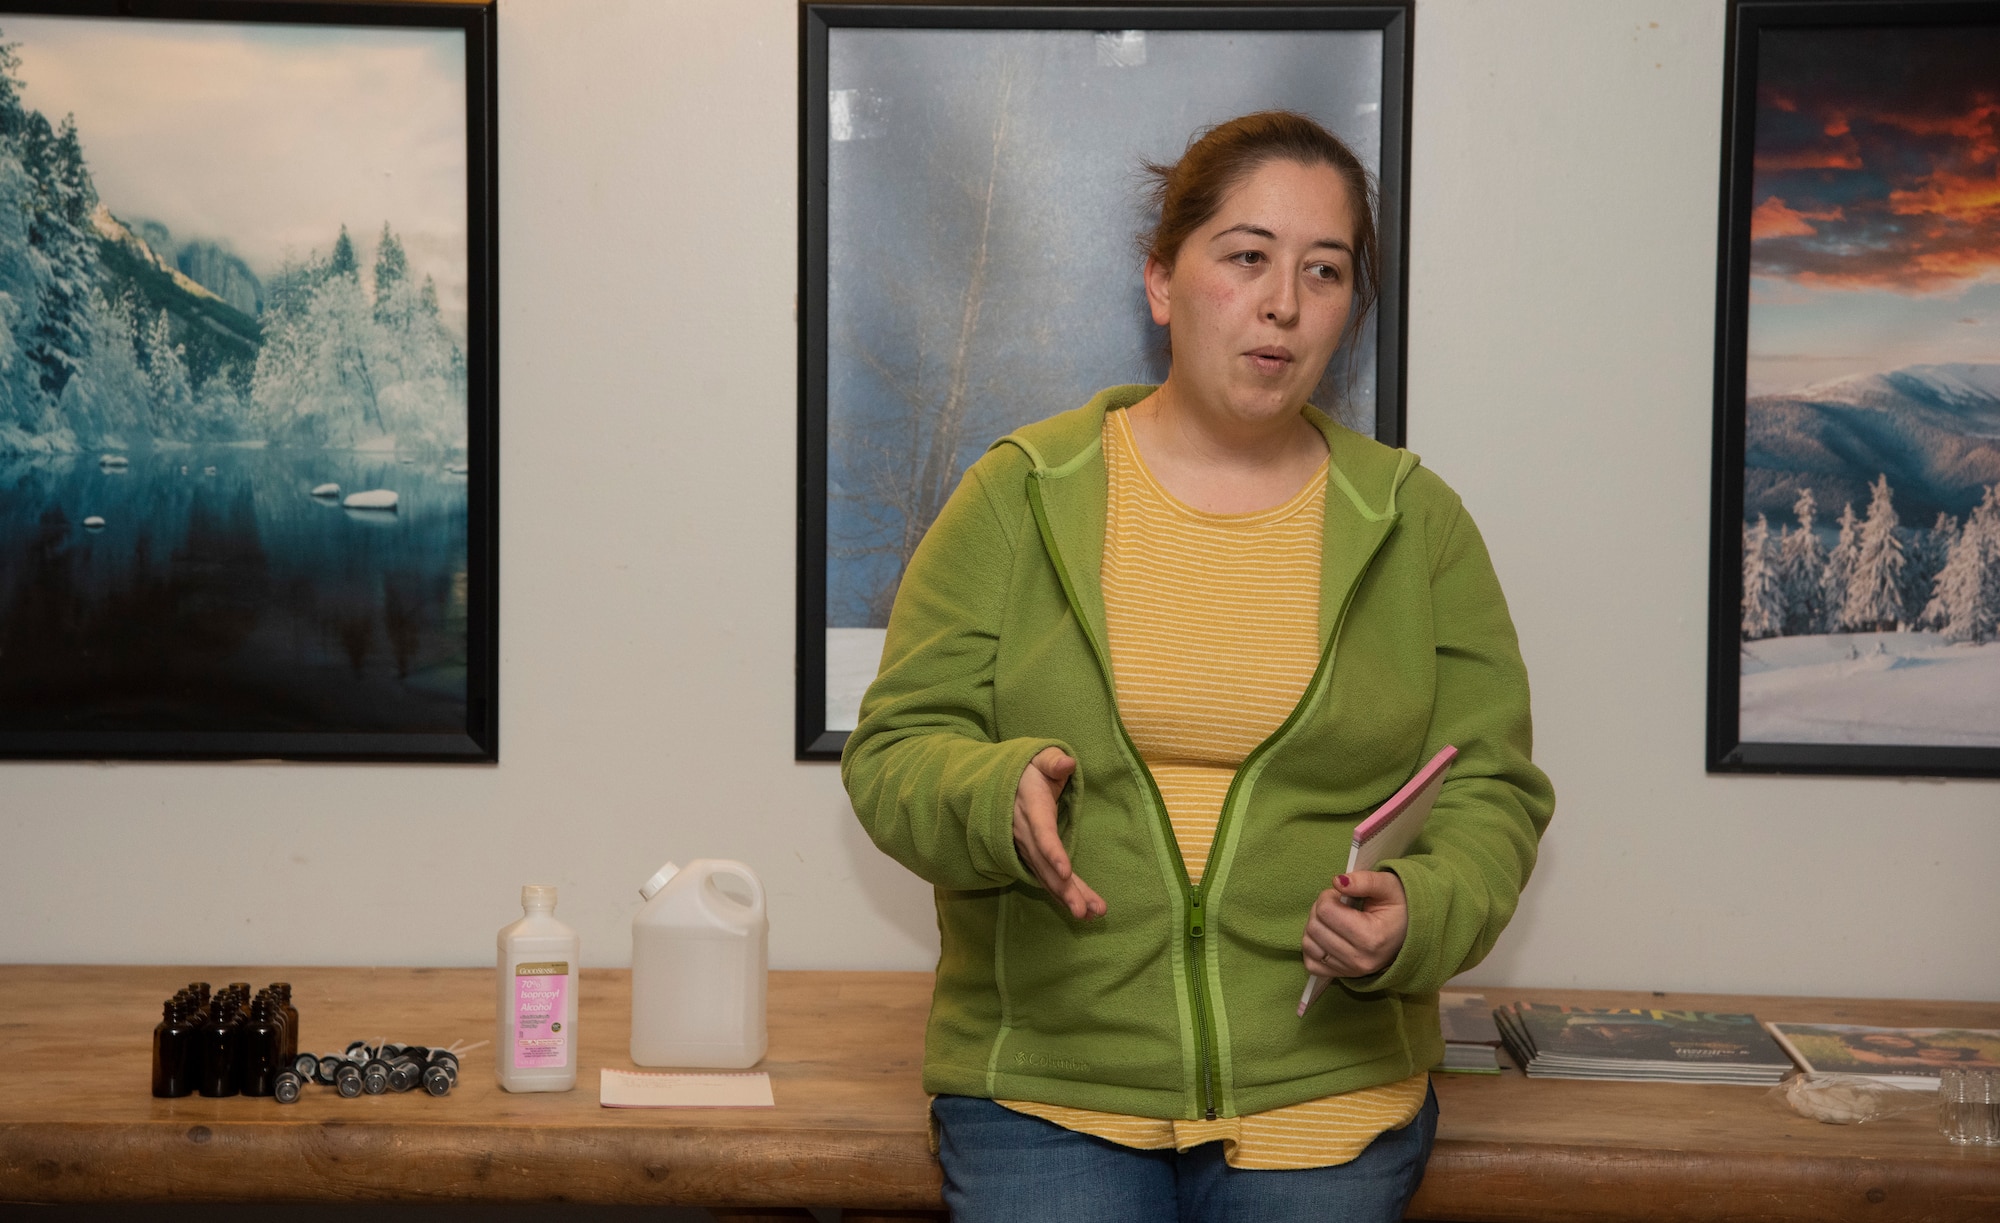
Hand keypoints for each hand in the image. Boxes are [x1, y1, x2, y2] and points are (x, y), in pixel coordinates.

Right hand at [1011, 747, 1105, 919]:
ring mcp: (1026, 848)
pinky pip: (1045, 878)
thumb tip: (1067, 763)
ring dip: (1066, 897)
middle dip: (1064, 889)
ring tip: (1089, 915)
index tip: (1065, 872)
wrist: (1000, 784)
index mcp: (1031, 808)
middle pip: (1045, 865)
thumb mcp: (1038, 758)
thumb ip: (1053, 761)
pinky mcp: (1030, 857)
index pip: (1041, 832)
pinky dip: (1061, 895)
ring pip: (1046, 877)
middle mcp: (1026, 834)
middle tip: (1084, 911)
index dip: (1052, 852)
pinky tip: (1082, 911)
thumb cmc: (1027, 770)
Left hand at [1301, 871, 1406, 978]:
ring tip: (1333, 919)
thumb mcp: (1388, 886)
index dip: (1329, 895)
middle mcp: (1359, 959)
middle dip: (1320, 909)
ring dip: (1314, 926)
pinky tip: (1328, 936)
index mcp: (1371, 937)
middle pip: (1314, 927)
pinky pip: (1311, 963)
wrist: (1409, 933)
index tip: (1342, 895)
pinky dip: (1313, 947)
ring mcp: (1350, 970)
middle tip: (1338, 905)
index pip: (1325, 910)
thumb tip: (1337, 882)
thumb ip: (1364, 880)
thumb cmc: (1398, 907)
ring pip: (1308, 944)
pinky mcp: (1342, 975)